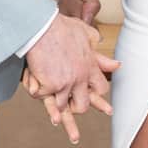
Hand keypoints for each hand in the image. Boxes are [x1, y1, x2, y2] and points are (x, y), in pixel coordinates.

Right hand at [22, 14, 119, 143]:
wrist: (43, 26)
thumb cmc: (62, 26)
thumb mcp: (86, 34)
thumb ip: (98, 48)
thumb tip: (113, 58)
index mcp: (89, 67)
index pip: (100, 88)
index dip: (99, 98)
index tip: (106, 108)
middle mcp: (79, 78)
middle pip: (82, 104)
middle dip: (78, 109)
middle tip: (76, 116)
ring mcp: (64, 84)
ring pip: (61, 105)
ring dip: (56, 109)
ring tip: (57, 121)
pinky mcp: (48, 85)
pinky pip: (41, 96)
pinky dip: (35, 91)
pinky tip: (33, 94)